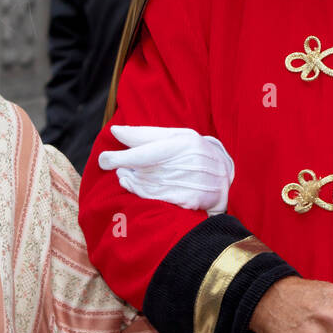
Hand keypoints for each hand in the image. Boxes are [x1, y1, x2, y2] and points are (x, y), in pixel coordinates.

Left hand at [97, 125, 233, 213]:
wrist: (227, 180)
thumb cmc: (196, 153)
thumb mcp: (179, 136)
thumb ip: (148, 134)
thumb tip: (117, 131)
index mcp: (184, 142)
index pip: (149, 146)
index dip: (125, 148)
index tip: (108, 146)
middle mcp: (185, 162)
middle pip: (144, 164)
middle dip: (121, 162)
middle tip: (106, 160)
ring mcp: (186, 182)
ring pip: (146, 181)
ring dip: (128, 177)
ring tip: (122, 172)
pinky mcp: (186, 200)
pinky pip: (154, 196)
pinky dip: (137, 190)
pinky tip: (129, 184)